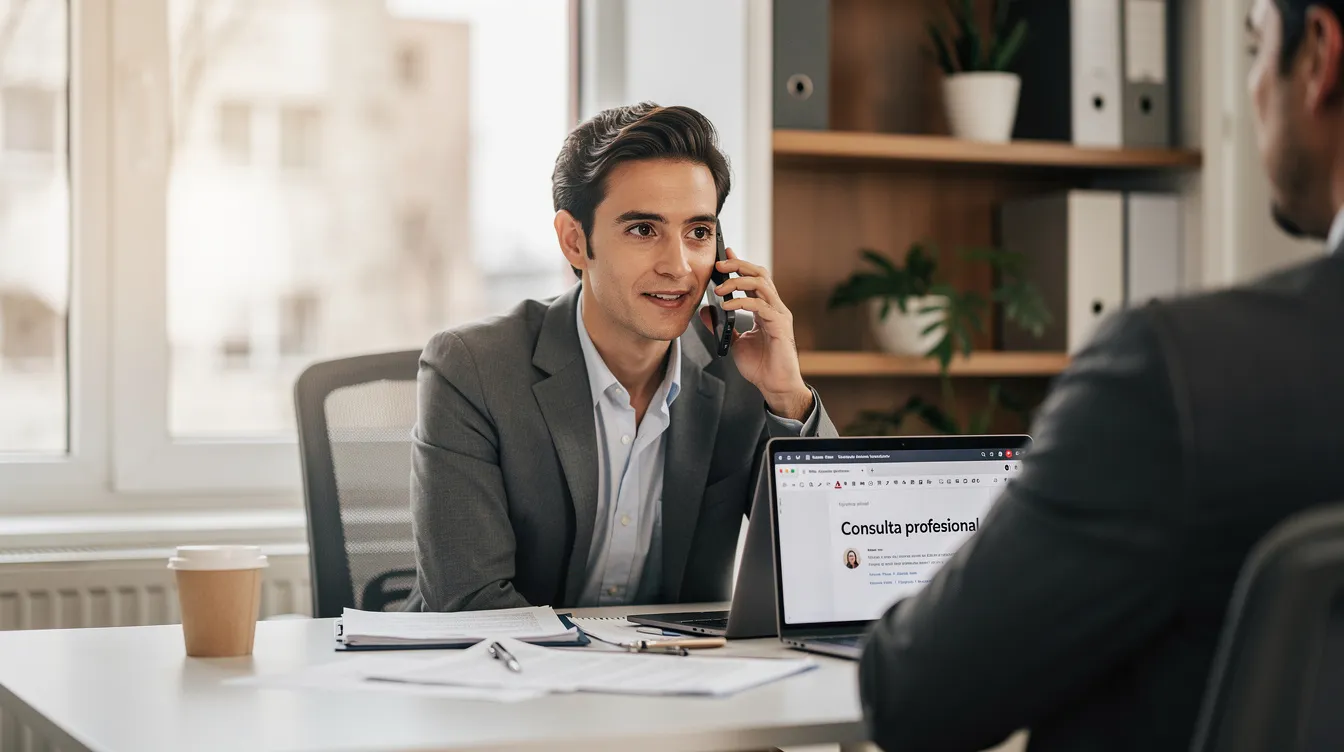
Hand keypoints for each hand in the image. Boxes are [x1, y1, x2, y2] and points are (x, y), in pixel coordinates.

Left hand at [699, 246, 813, 421]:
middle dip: (738, 264)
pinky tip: (727, 306)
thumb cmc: (761, 365)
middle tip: (718, 265)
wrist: (775, 385)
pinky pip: (760, 305)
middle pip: (759, 273)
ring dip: (738, 281)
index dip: (740, 264)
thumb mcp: (735, 340)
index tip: (724, 254)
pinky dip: (741, 302)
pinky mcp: (779, 326)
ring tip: (719, 288)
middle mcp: (774, 307)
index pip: (753, 278)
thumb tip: (705, 310)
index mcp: (764, 308)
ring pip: (762, 284)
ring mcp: (779, 315)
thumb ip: (722, 324)